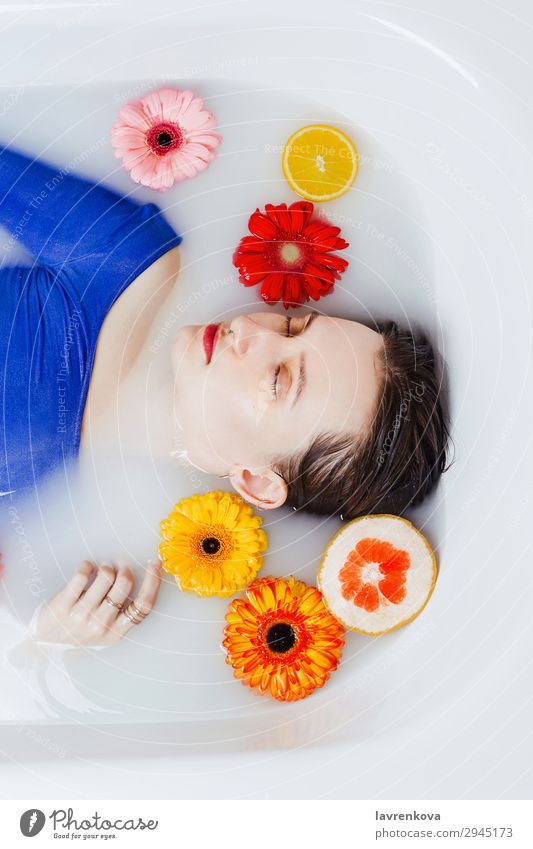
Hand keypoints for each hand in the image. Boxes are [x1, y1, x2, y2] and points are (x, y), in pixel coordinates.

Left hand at [33, 558, 161, 646]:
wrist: (44, 645)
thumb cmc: (79, 633)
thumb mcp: (105, 631)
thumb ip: (120, 611)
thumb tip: (133, 577)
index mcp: (116, 633)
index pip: (144, 605)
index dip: (153, 581)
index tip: (154, 564)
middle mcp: (100, 626)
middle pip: (125, 585)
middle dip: (125, 568)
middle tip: (120, 564)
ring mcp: (81, 616)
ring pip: (106, 577)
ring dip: (106, 567)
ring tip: (101, 569)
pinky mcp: (63, 605)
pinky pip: (83, 575)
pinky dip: (88, 566)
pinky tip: (86, 569)